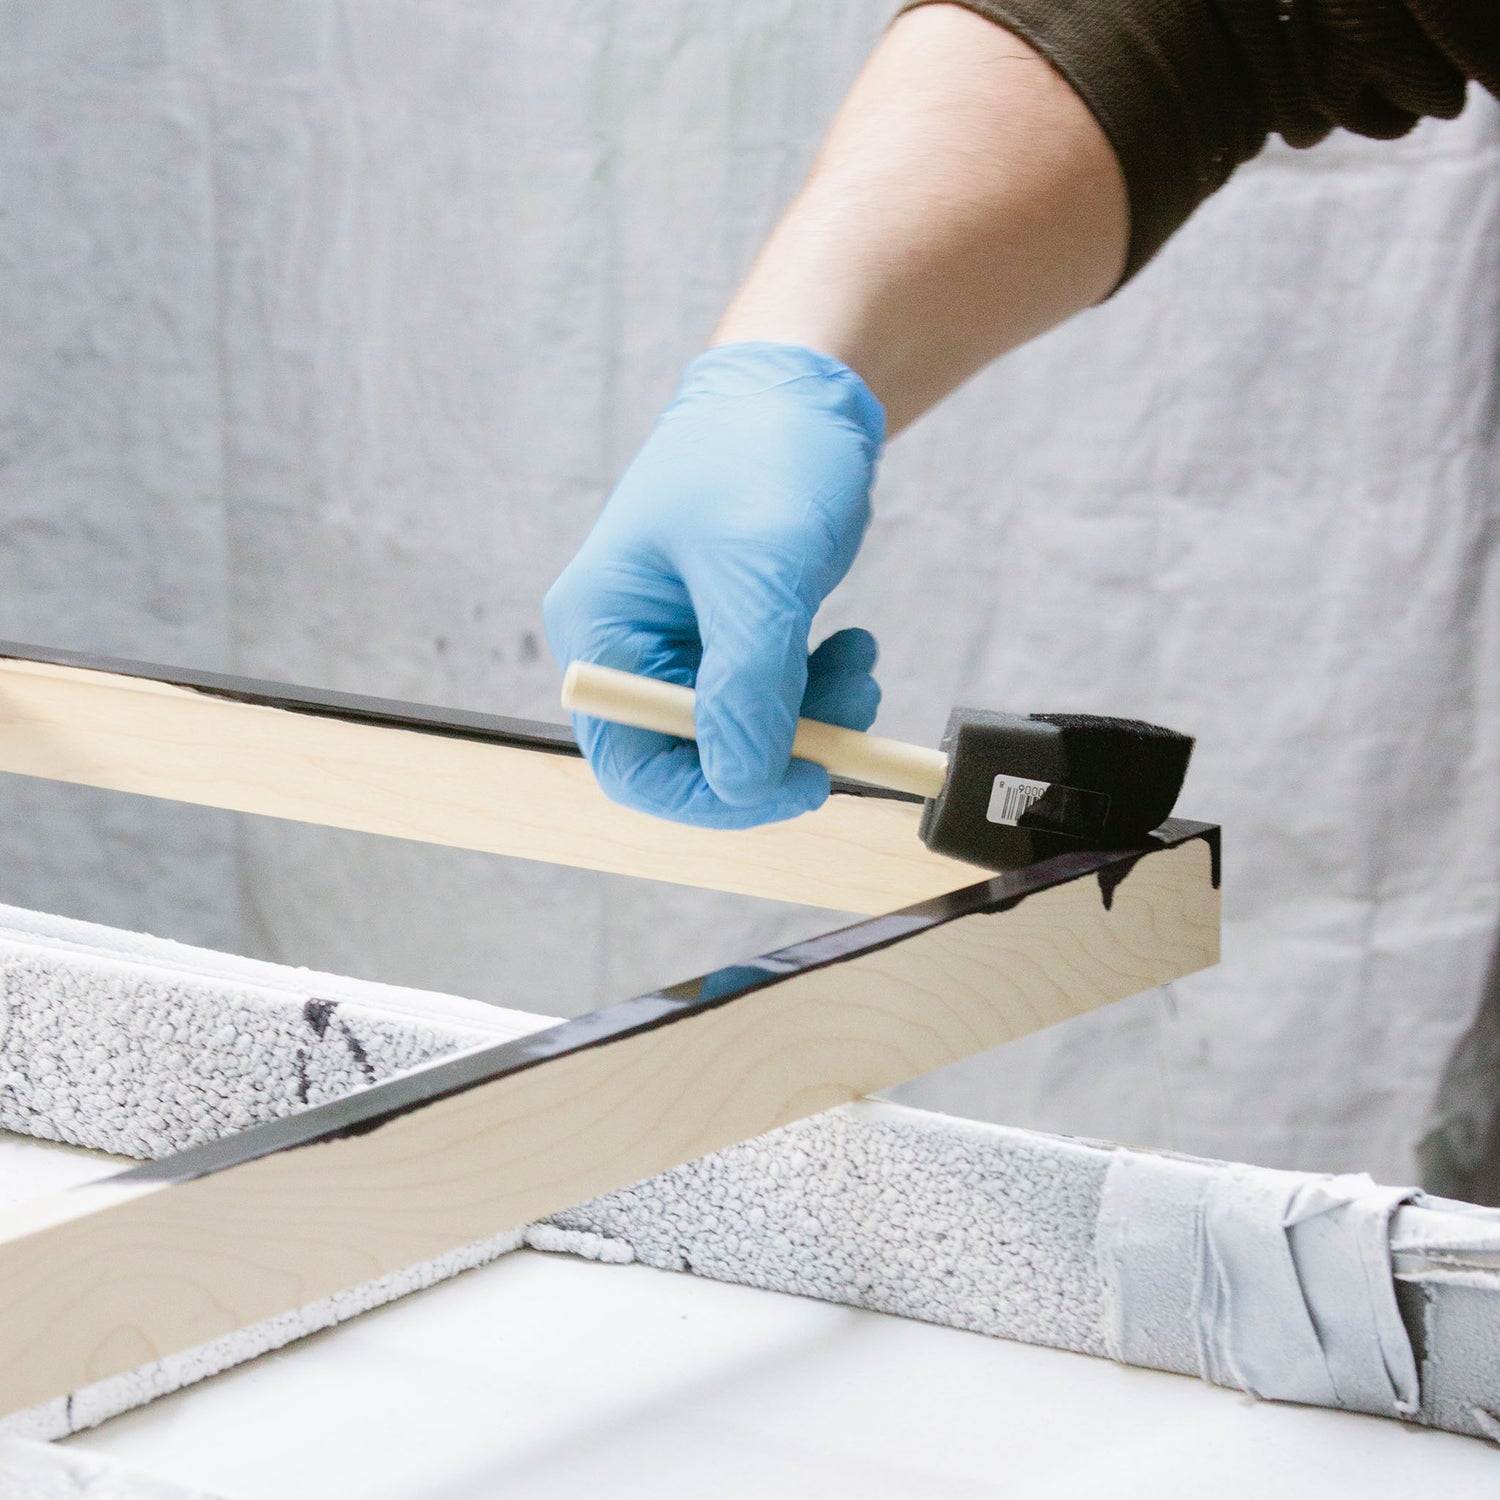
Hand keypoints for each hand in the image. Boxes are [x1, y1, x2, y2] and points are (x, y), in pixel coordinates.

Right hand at [543, 341, 885, 828]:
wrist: (802, 384)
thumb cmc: (763, 453)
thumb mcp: (759, 575)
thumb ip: (747, 688)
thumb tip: (742, 786)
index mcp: (600, 628)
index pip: (633, 762)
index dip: (712, 793)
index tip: (797, 784)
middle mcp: (628, 644)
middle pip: (692, 755)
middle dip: (775, 749)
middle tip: (848, 726)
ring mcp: (679, 640)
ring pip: (741, 730)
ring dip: (810, 720)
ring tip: (860, 668)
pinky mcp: (728, 630)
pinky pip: (769, 695)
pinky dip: (816, 690)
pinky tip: (850, 649)